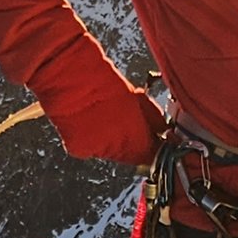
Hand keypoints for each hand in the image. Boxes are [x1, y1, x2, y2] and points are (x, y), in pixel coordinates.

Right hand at [46, 74, 166, 165]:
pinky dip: (96, 139)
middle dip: (135, 144)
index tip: (156, 140)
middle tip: (131, 125)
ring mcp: (96, 153)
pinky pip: (93, 149)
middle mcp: (118, 152)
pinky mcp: (78, 151)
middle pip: (132, 156)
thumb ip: (155, 120)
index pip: (152, 157)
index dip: (155, 148)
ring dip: (114, 141)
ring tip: (110, 119)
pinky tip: (95, 121)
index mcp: (136, 140)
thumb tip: (163, 130)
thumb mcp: (140, 99)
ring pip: (112, 153)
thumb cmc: (106, 84)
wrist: (74, 81)